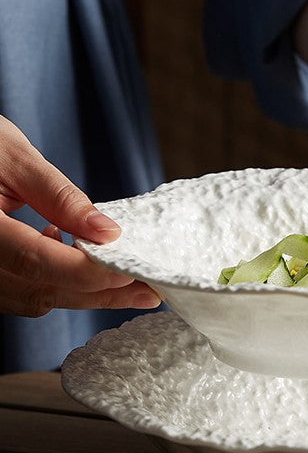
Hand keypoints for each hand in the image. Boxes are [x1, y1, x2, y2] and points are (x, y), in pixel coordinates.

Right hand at [0, 116, 160, 316]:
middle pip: (39, 290)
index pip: (35, 261)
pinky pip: (21, 292)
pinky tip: (79, 261)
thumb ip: (58, 196)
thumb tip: (108, 231)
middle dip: (100, 292)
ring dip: (84, 294)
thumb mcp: (9, 154)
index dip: (88, 271)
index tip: (132, 271)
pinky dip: (56, 284)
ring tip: (128, 282)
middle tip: (149, 290)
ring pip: (33, 299)